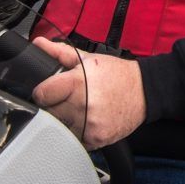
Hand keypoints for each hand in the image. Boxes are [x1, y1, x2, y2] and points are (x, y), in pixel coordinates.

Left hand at [32, 37, 146, 149]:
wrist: (146, 91)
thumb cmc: (117, 74)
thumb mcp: (90, 59)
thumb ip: (60, 53)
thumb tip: (39, 44)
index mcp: (78, 83)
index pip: (42, 95)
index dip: (44, 91)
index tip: (51, 91)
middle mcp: (83, 106)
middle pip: (49, 112)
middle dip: (56, 105)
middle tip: (70, 99)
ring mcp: (89, 125)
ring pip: (60, 128)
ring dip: (66, 121)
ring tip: (80, 110)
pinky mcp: (96, 139)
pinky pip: (74, 140)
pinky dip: (78, 132)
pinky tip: (88, 120)